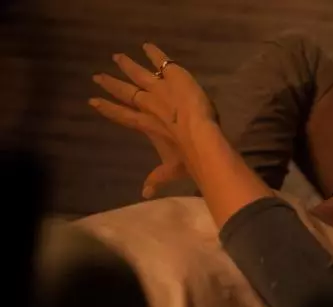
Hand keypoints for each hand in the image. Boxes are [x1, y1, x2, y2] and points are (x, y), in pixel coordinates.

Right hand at [89, 43, 216, 196]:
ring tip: (117, 57)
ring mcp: (161, 89)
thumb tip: (145, 195)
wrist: (200, 136)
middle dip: (112, 85)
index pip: (124, 116)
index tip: (93, 102)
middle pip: (127, 93)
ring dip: (128, 66)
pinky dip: (154, 53)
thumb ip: (158, 179)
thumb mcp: (173, 171)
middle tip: (97, 76)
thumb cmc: (188, 157)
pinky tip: (147, 45)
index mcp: (147, 126)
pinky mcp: (175, 77)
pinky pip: (162, 62)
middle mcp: (149, 105)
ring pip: (140, 74)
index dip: (109, 110)